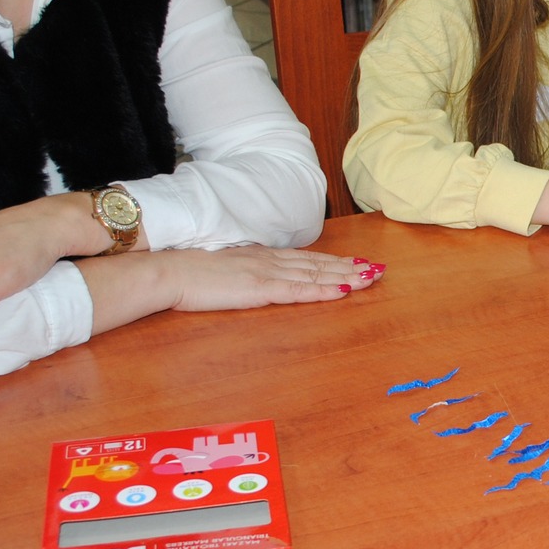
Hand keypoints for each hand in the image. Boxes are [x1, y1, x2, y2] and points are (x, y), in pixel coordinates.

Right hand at [158, 246, 377, 311]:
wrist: (170, 272)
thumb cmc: (192, 275)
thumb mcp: (227, 270)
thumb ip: (248, 273)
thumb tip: (260, 279)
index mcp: (262, 257)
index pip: (307, 258)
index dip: (334, 261)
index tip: (357, 263)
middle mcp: (271, 261)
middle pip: (319, 263)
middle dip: (350, 267)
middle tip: (378, 269)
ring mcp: (267, 273)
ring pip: (316, 274)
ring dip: (346, 276)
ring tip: (371, 277)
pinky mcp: (260, 288)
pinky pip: (298, 290)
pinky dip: (323, 290)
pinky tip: (343, 291)